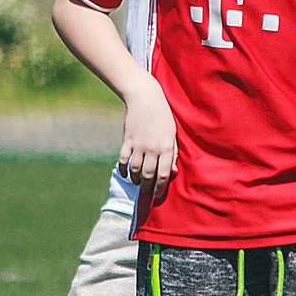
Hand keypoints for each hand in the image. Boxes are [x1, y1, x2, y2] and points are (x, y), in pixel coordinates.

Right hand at [117, 80, 177, 201]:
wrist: (145, 98)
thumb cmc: (162, 117)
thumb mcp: (172, 134)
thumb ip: (173, 153)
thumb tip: (172, 172)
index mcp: (166, 148)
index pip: (164, 174)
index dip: (160, 188)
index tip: (158, 196)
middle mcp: (153, 148)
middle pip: (148, 175)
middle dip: (147, 188)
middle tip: (146, 195)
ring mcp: (139, 145)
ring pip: (135, 170)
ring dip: (136, 180)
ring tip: (138, 183)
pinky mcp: (127, 140)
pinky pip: (123, 160)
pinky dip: (123, 170)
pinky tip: (125, 174)